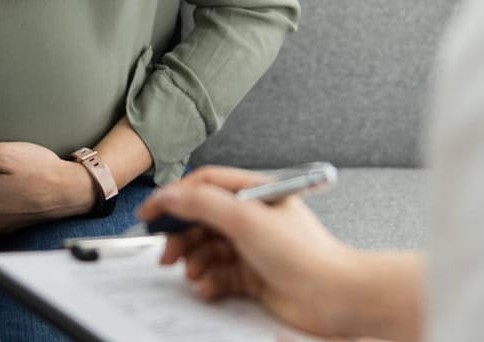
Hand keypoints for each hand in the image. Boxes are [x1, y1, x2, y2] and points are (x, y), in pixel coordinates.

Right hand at [141, 167, 376, 339]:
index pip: (204, 185)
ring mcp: (252, 247)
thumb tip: (167, 196)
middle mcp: (253, 217)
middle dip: (181, 236)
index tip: (149, 213)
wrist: (334, 297)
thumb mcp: (246, 219)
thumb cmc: (303, 254)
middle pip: (201, 220)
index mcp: (254, 192)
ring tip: (195, 273)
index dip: (173, 197)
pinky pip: (217, 274)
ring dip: (194, 262)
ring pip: (206, 249)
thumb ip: (202, 204)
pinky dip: (207, 281)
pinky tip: (208, 288)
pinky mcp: (252, 276)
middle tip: (168, 254)